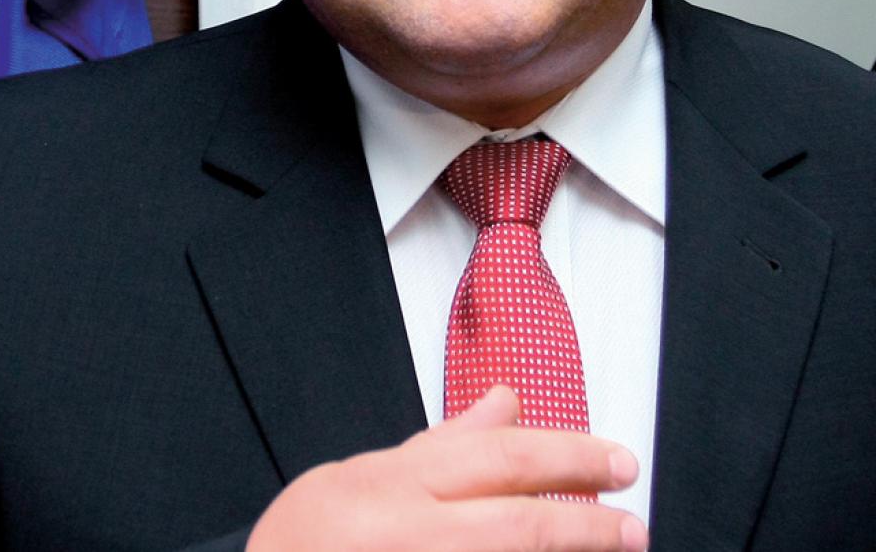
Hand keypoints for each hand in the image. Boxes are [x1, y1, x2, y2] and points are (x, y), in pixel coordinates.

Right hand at [246, 385, 648, 550]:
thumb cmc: (307, 539)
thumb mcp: (362, 474)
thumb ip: (440, 445)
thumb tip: (506, 403)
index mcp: (393, 484)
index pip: (497, 459)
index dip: (568, 456)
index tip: (616, 461)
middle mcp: (410, 534)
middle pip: (519, 523)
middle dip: (588, 522)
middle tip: (633, 524)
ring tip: (613, 547)